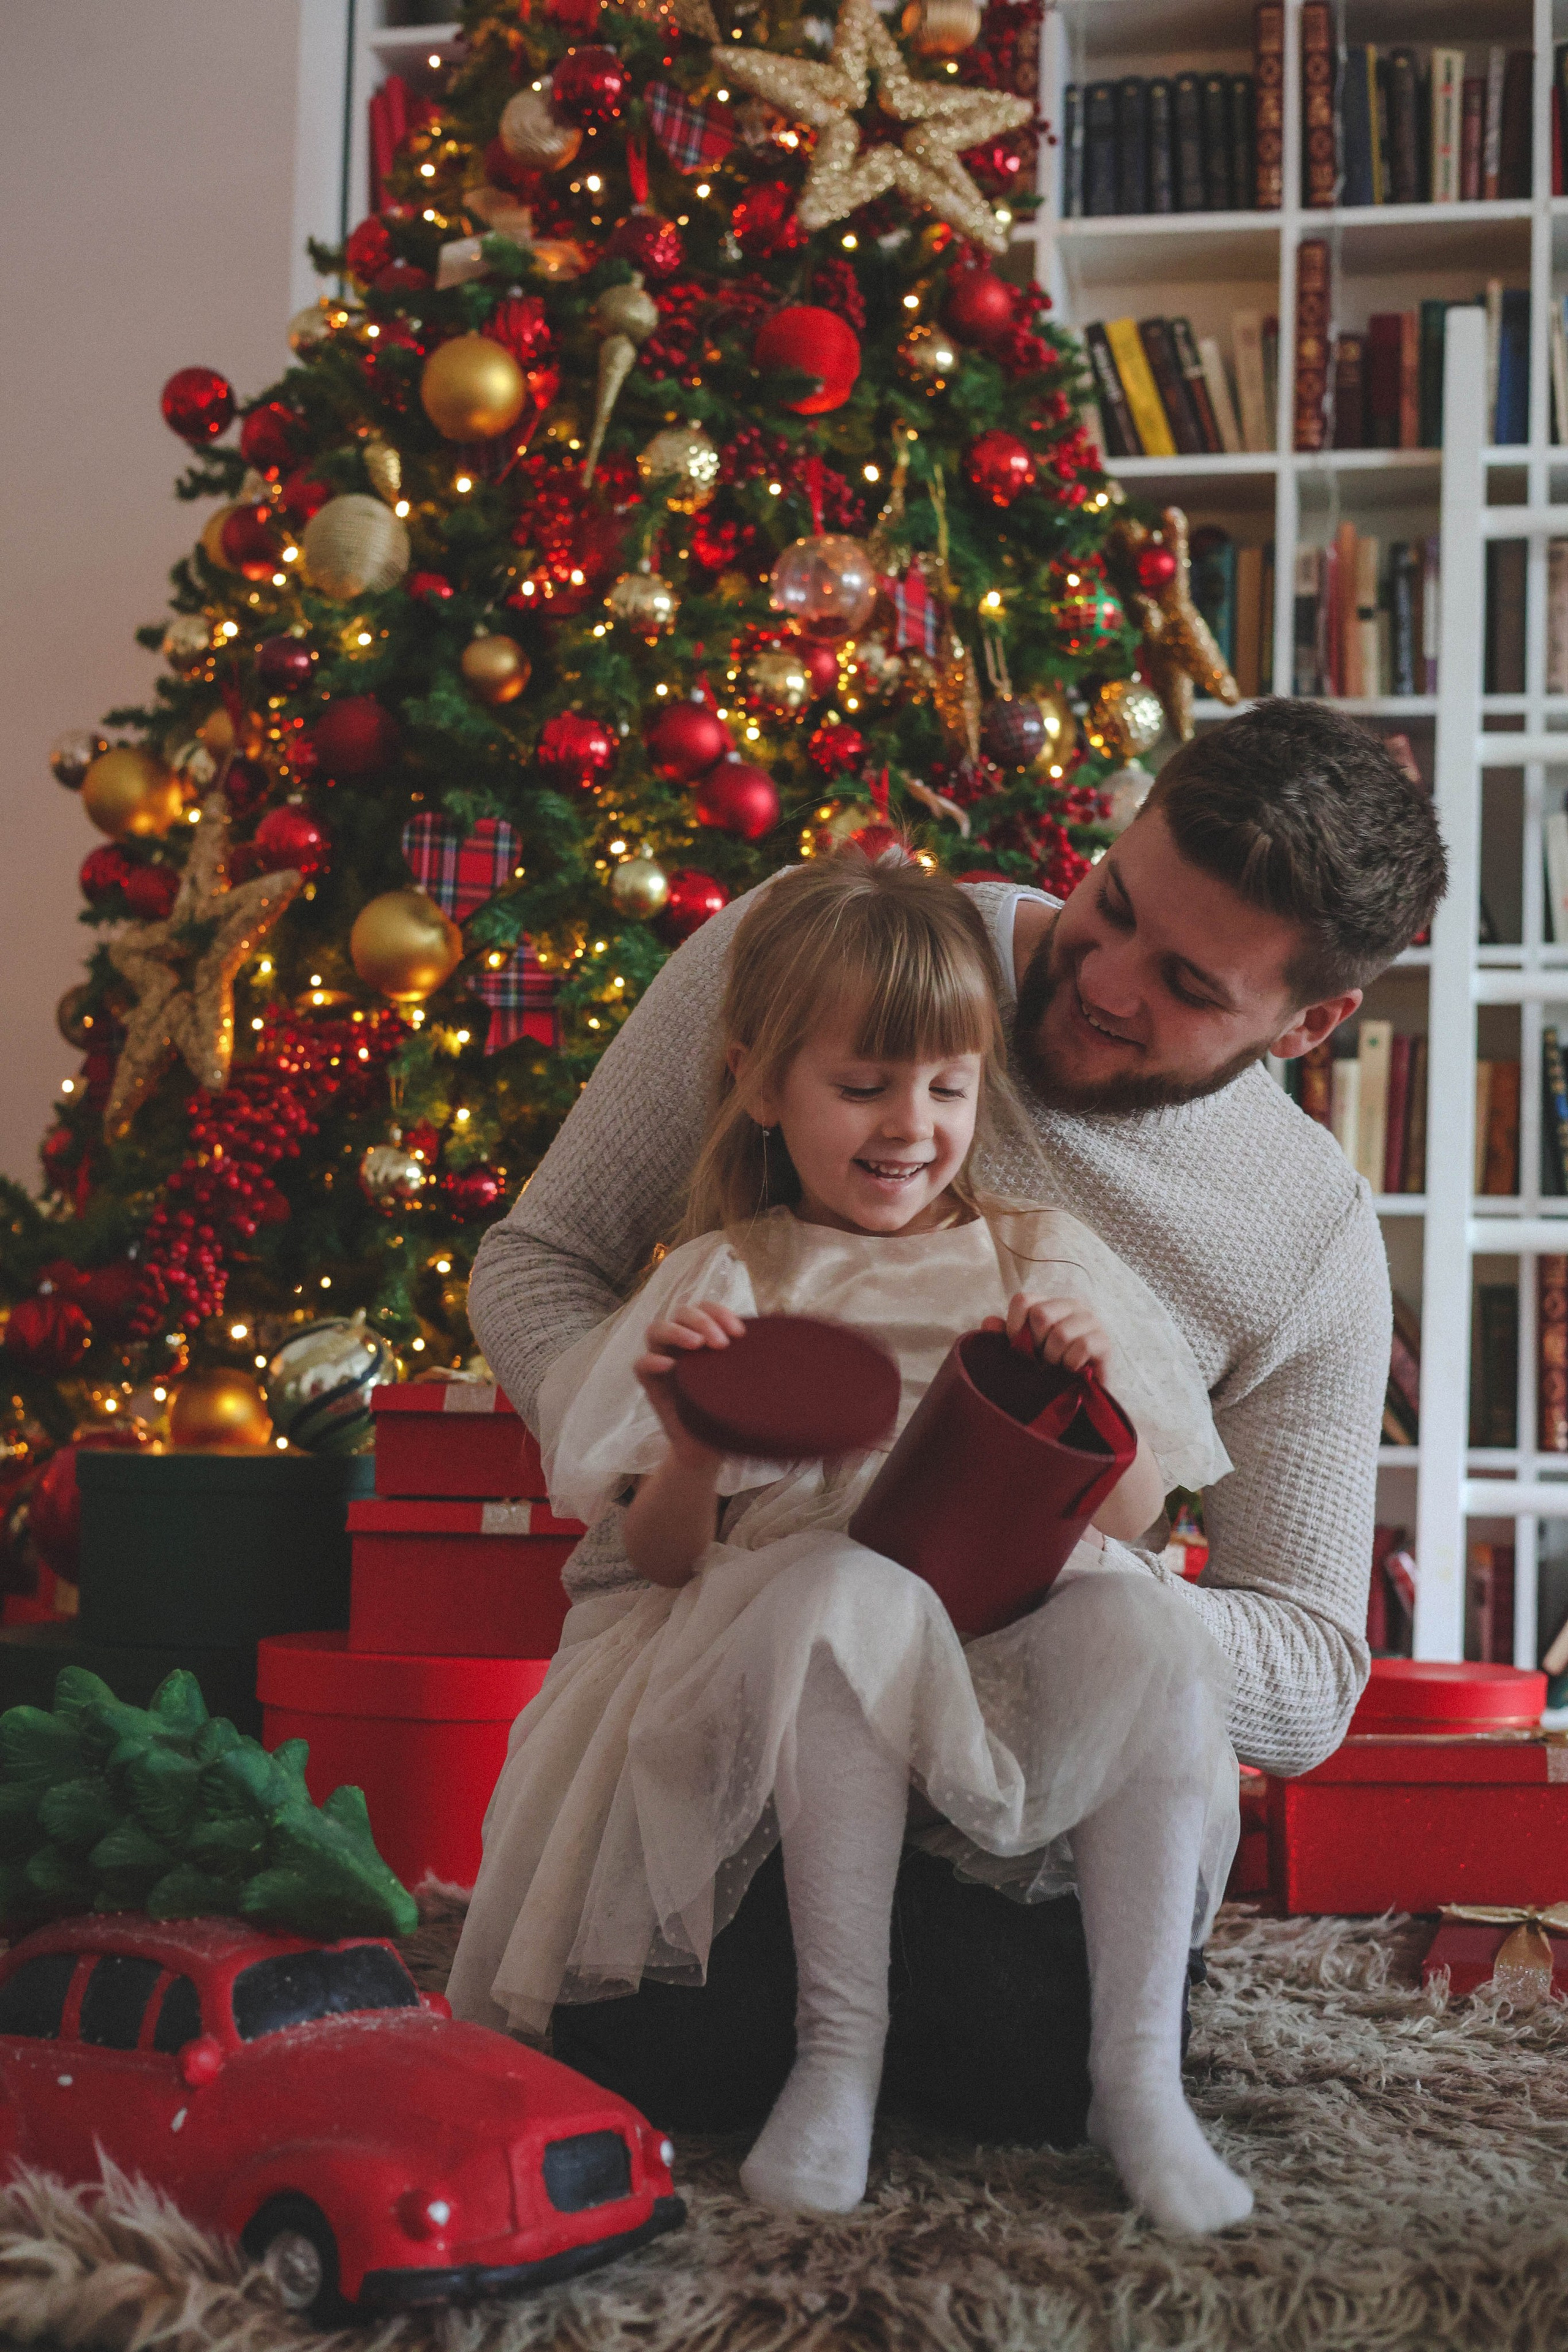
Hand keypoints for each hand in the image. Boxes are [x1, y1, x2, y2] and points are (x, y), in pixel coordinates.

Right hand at [635, 1300, 746, 1463]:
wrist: (710, 1450)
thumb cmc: (731, 1411)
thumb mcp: (746, 1382)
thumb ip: (755, 1357)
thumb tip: (788, 1332)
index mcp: (702, 1337)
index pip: (704, 1308)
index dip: (720, 1312)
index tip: (740, 1333)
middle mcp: (680, 1345)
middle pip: (681, 1312)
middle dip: (702, 1320)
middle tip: (721, 1343)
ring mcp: (663, 1362)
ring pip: (656, 1330)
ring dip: (677, 1331)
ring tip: (697, 1345)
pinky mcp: (651, 1385)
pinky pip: (640, 1365)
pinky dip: (652, 1361)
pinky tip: (671, 1367)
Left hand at [980, 1291, 1114, 1381]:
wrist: (1080, 1394)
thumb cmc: (1048, 1368)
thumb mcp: (1021, 1353)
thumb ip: (1004, 1337)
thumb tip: (989, 1322)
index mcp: (1048, 1303)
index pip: (1023, 1300)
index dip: (1014, 1327)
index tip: (1018, 1347)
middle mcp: (1071, 1305)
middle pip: (1041, 1315)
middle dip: (1036, 1345)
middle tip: (1042, 1359)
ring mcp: (1090, 1321)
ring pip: (1060, 1334)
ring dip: (1054, 1358)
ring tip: (1057, 1367)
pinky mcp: (1104, 1341)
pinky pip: (1081, 1348)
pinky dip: (1071, 1365)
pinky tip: (1072, 1370)